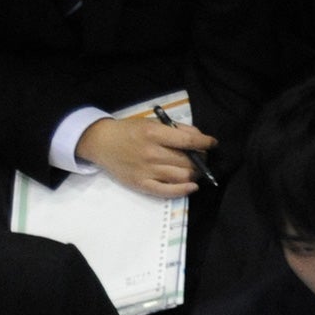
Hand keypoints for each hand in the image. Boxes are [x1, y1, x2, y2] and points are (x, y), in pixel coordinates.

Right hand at [74, 115, 216, 196]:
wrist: (102, 143)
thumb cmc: (128, 130)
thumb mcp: (151, 123)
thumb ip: (175, 129)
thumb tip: (198, 137)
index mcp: (153, 134)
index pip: (188, 141)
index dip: (205, 142)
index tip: (212, 143)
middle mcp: (151, 153)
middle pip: (187, 161)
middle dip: (201, 159)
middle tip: (202, 157)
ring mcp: (147, 171)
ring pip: (181, 177)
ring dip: (195, 174)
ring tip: (196, 170)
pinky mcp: (141, 184)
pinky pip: (167, 191)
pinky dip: (183, 190)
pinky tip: (192, 186)